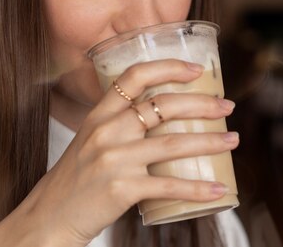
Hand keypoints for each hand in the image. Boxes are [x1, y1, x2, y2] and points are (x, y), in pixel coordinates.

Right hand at [3, 60, 237, 246]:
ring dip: (210, 142)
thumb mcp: (89, 140)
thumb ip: (117, 126)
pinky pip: (169, 186)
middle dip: (202, 104)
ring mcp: (114, 159)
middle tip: (226, 106)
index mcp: (99, 115)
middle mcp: (106, 131)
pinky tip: (218, 188)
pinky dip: (198, 189)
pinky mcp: (122, 188)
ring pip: (172, 144)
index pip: (134, 76)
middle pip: (162, 106)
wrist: (50, 216)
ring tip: (233, 141)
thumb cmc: (75, 178)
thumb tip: (160, 118)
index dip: (168, 67)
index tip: (196, 70)